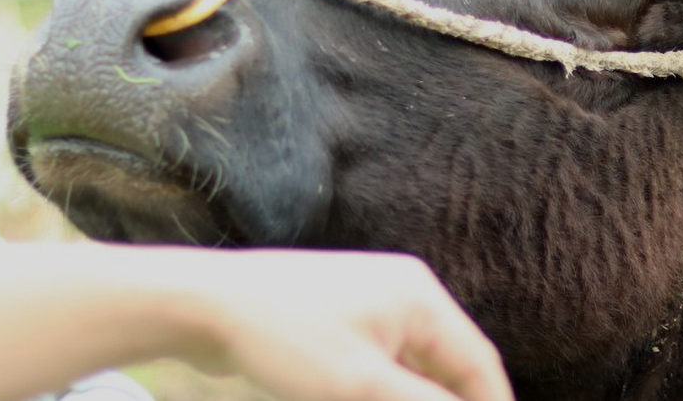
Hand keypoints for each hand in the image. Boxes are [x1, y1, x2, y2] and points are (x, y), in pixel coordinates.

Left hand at [168, 250, 512, 400]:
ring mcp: (371, 303)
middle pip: (450, 363)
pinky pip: (384, 361)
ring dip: (420, 398)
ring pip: (416, 365)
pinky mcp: (341, 318)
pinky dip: (391, 390)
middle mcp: (404, 293)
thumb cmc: (284, 336)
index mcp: (420, 298)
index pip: (479, 362)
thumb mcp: (362, 385)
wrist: (204, 304)